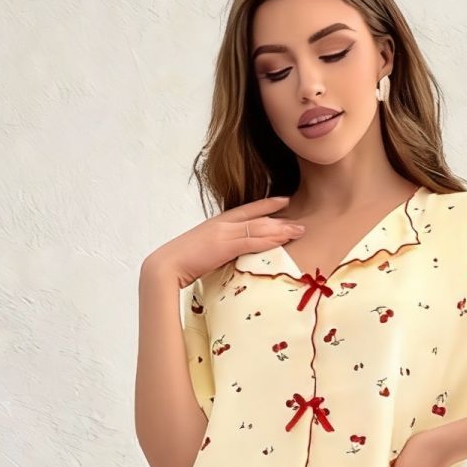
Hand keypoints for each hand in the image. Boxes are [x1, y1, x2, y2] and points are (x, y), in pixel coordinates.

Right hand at [147, 196, 307, 289]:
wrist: (166, 265)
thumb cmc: (180, 264)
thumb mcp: (202, 253)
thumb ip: (217, 252)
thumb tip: (227, 259)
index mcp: (217, 224)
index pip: (246, 210)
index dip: (266, 205)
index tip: (283, 202)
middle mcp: (222, 224)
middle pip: (257, 217)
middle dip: (280, 218)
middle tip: (300, 221)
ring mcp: (224, 232)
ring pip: (259, 227)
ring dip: (281, 229)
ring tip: (300, 230)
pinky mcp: (225, 245)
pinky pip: (252, 240)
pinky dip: (270, 239)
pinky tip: (284, 239)